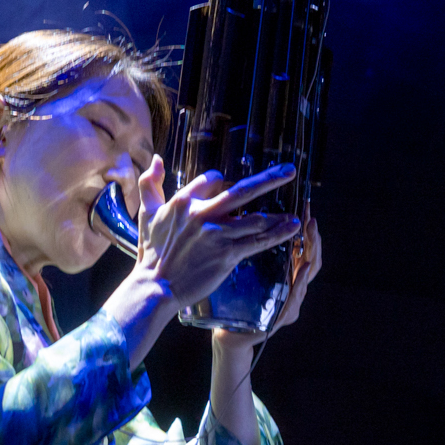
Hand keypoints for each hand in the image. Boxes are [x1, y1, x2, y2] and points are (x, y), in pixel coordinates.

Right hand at [118, 157, 296, 299]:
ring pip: (255, 219)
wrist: (156, 286)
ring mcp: (217, 234)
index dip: (224, 182)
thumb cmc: (151, 251)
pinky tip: (292, 228)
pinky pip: (257, 242)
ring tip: (297, 213)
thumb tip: (157, 158)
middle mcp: (202, 213)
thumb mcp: (147, 213)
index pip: (214, 180)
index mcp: (184, 200)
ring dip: (278, 216)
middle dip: (270, 179)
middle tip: (289, 170)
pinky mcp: (226, 254)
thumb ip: (150, 183)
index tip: (230, 186)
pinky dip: (277, 234)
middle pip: (243, 191)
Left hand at [213, 215, 321, 356]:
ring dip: (310, 256)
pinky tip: (301, 273)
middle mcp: (292, 287)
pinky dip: (298, 285)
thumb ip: (254, 249)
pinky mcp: (280, 319)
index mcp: (284, 274)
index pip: (301, 247)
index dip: (306, 229)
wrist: (226, 333)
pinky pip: (293, 299)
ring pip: (307, 277)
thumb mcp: (245, 270)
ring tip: (310, 239)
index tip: (306, 208)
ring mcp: (289, 303)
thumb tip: (251, 215)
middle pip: (311, 259)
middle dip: (313, 239)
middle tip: (310, 219)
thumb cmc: (233, 300)